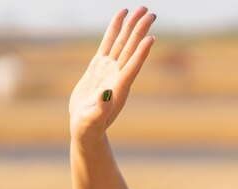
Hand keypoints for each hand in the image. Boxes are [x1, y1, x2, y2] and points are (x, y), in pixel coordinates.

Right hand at [69, 7, 155, 139]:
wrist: (86, 127)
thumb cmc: (89, 127)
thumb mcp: (92, 120)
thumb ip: (100, 109)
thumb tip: (106, 96)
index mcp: (118, 88)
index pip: (132, 67)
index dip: (141, 53)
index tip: (151, 38)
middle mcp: (117, 76)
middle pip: (131, 49)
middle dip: (140, 31)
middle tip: (151, 13)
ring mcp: (110, 69)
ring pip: (123, 43)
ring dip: (132, 26)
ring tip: (142, 9)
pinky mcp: (99, 66)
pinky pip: (109, 43)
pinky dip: (115, 29)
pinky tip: (121, 16)